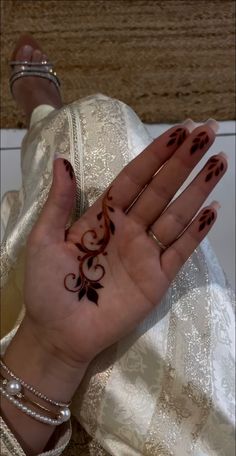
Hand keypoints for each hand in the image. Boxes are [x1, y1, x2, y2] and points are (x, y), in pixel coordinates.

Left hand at [23, 120, 226, 367]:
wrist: (58, 334)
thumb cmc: (47, 288)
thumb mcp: (44, 240)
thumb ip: (58, 203)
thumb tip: (63, 161)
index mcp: (103, 217)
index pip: (134, 178)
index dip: (155, 155)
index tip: (178, 131)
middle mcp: (129, 229)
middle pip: (161, 189)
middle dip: (183, 161)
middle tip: (207, 132)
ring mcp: (145, 253)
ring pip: (176, 215)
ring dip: (198, 189)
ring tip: (219, 162)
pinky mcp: (157, 279)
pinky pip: (180, 251)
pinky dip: (196, 232)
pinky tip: (211, 209)